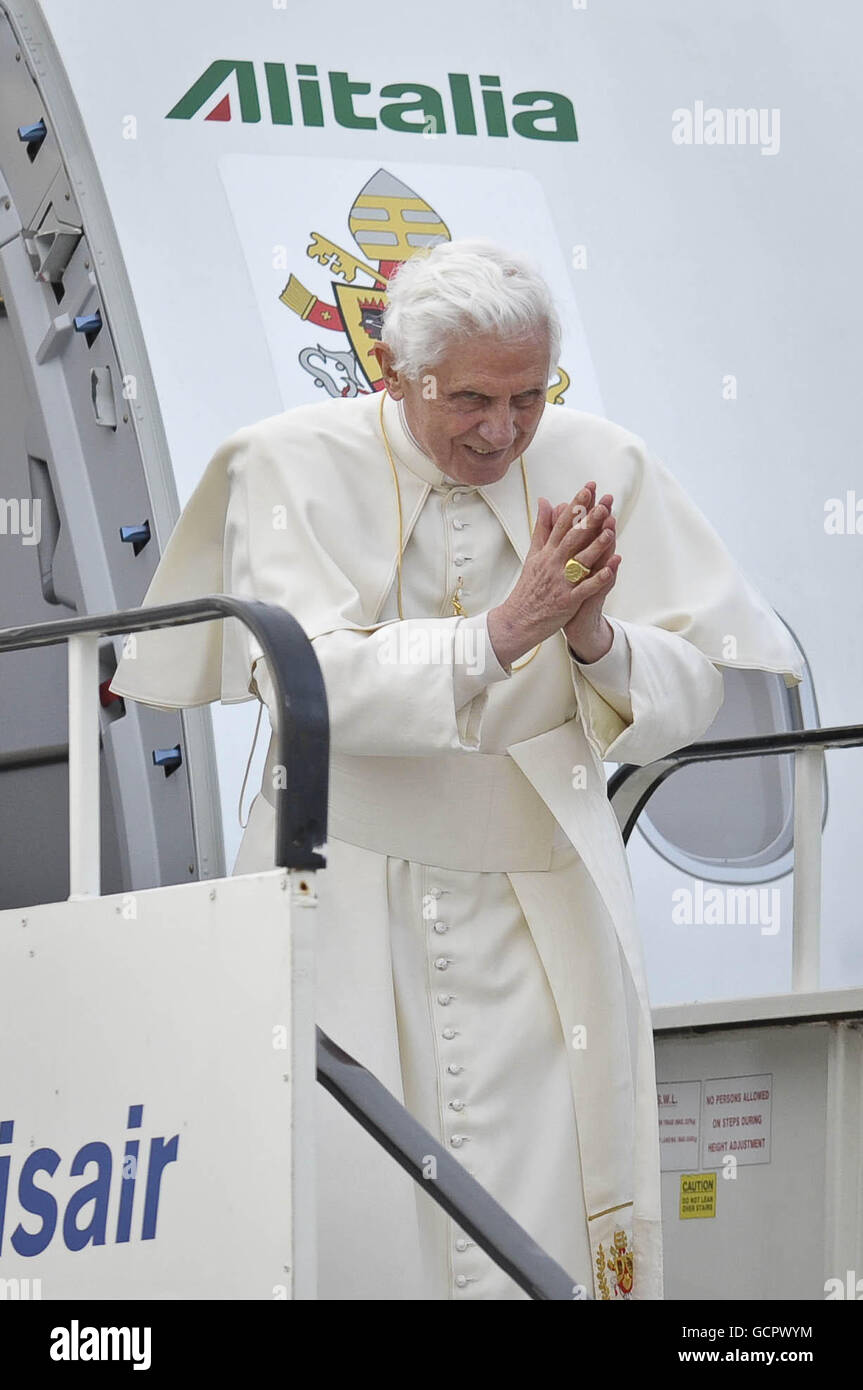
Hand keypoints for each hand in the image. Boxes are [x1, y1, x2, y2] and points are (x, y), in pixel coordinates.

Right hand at [487, 481, 621, 667]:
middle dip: (589, 520)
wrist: (518, 620)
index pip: (562, 523)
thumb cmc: (529, 587)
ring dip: (596, 546)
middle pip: (572, 538)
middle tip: (604, 504)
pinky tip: (611, 569)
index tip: (588, 488)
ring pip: (580, 561)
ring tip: (611, 531)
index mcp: (547, 552)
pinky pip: (584, 589)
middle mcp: (553, 564)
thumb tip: (545, 500)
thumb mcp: (533, 554)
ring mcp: (560, 582)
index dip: (576, 505)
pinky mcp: (566, 601)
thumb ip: (542, 527)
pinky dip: (597, 579)